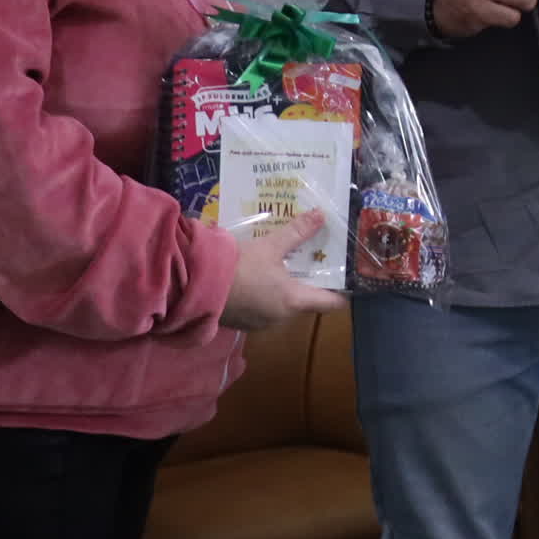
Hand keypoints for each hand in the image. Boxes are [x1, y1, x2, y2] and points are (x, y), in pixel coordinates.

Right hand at [216, 212, 344, 331]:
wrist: (194, 286)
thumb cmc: (238, 267)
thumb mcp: (269, 246)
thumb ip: (297, 232)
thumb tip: (321, 215)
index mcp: (295, 302)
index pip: (331, 303)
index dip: (341, 291)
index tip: (344, 277)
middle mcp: (282, 318)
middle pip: (305, 302)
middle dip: (307, 283)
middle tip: (308, 262)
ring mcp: (260, 324)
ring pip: (282, 306)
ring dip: (283, 289)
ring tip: (281, 266)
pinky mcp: (241, 323)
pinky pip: (260, 309)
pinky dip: (263, 296)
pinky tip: (255, 279)